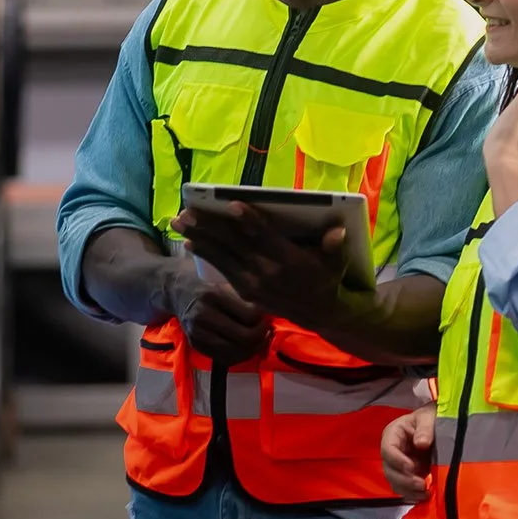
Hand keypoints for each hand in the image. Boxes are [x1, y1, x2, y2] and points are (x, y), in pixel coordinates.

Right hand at [162, 253, 270, 363]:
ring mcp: (198, 333)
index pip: (249, 315)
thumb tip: (270, 311)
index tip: (266, 316)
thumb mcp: (224, 282)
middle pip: (244, 336)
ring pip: (235, 352)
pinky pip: (224, 359)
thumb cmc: (207, 284)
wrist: (178, 292)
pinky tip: (246, 348)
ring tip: (259, 341)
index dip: (262, 319)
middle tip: (266, 330)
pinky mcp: (196, 345)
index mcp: (213, 295)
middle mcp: (203, 316)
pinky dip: (239, 357)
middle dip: (261, 336)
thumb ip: (244, 296)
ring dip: (252, 349)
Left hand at [172, 203, 347, 328]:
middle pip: (234, 244)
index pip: (265, 237)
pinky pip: (221, 270)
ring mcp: (253, 283)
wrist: (321, 314)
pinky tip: (190, 243)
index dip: (248, 220)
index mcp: (289, 260)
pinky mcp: (245, 290)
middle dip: (209, 227)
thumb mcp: (336, 261)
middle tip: (187, 211)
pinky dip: (206, 256)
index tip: (231, 204)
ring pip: (222, 256)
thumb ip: (334, 245)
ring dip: (199, 238)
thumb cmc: (328, 277)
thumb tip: (338, 231)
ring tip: (179, 223)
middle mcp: (267, 272)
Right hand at [381, 406, 436, 500]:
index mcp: (393, 434)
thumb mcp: (429, 417)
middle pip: (389, 470)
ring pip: (395, 482)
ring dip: (409, 490)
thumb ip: (425, 429)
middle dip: (404, 479)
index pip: (388, 449)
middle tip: (422, 484)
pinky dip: (413, 494)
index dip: (397, 460)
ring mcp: (398, 465)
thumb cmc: (430, 418)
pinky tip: (427, 495)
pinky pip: (404, 489)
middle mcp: (391, 452)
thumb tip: (421, 444)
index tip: (412, 467)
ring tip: (426, 492)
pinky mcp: (407, 475)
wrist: (437, 425)